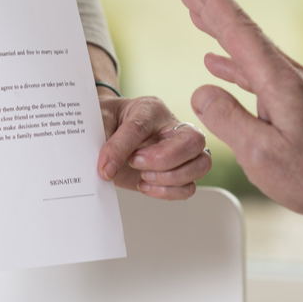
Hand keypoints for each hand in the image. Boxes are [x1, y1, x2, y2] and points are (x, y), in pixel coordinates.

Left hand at [96, 91, 210, 200]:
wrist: (110, 129)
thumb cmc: (111, 121)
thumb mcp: (101, 122)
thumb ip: (105, 141)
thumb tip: (107, 169)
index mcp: (152, 109)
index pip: (143, 126)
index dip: (122, 148)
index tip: (106, 165)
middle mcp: (172, 128)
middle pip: (193, 141)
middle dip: (163, 160)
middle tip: (134, 163)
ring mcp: (180, 151)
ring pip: (201, 165)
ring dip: (170, 178)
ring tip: (143, 176)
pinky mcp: (177, 173)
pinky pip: (189, 187)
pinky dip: (169, 192)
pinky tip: (145, 185)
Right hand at [179, 0, 302, 223]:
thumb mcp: (260, 153)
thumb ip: (226, 118)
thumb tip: (201, 89)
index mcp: (277, 82)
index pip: (238, 32)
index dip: (213, 2)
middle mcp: (286, 75)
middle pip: (242, 31)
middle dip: (212, 5)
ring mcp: (291, 87)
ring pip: (247, 49)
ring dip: (219, 30)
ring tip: (196, 14)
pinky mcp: (293, 100)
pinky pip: (254, 70)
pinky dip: (231, 61)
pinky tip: (216, 63)